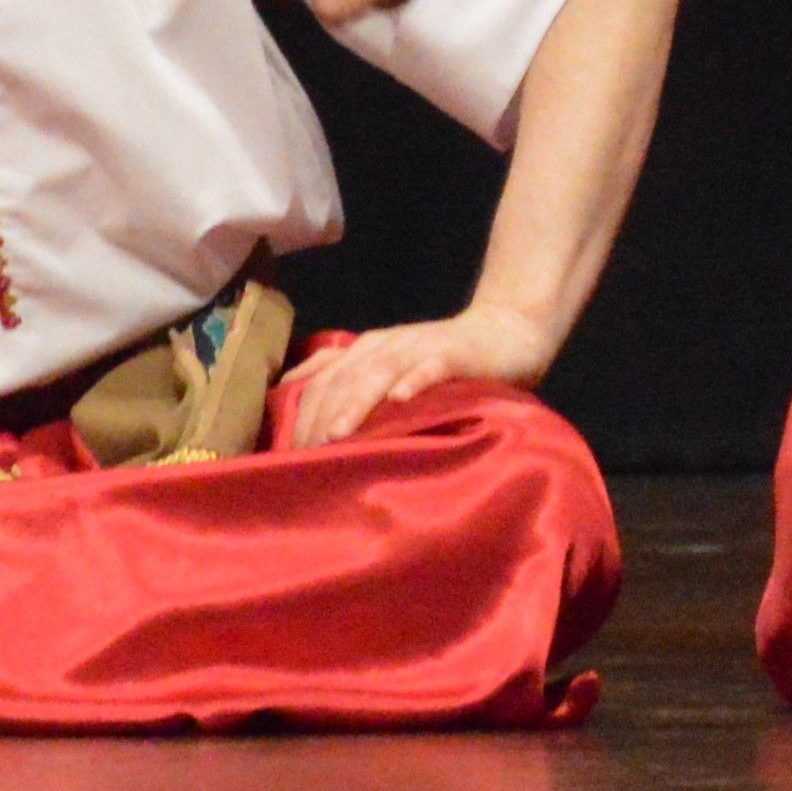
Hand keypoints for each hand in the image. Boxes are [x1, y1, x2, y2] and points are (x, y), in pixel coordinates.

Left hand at [274, 306, 558, 449]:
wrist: (506, 331)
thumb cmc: (441, 361)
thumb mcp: (388, 370)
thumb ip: (350, 385)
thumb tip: (300, 415)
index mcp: (364, 352)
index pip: (319, 381)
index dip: (299, 416)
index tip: (285, 457)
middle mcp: (384, 345)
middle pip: (341, 379)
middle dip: (318, 418)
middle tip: (304, 459)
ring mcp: (419, 347)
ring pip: (378, 372)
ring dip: (356, 402)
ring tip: (337, 433)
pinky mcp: (454, 352)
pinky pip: (431, 366)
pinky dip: (414, 381)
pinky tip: (400, 400)